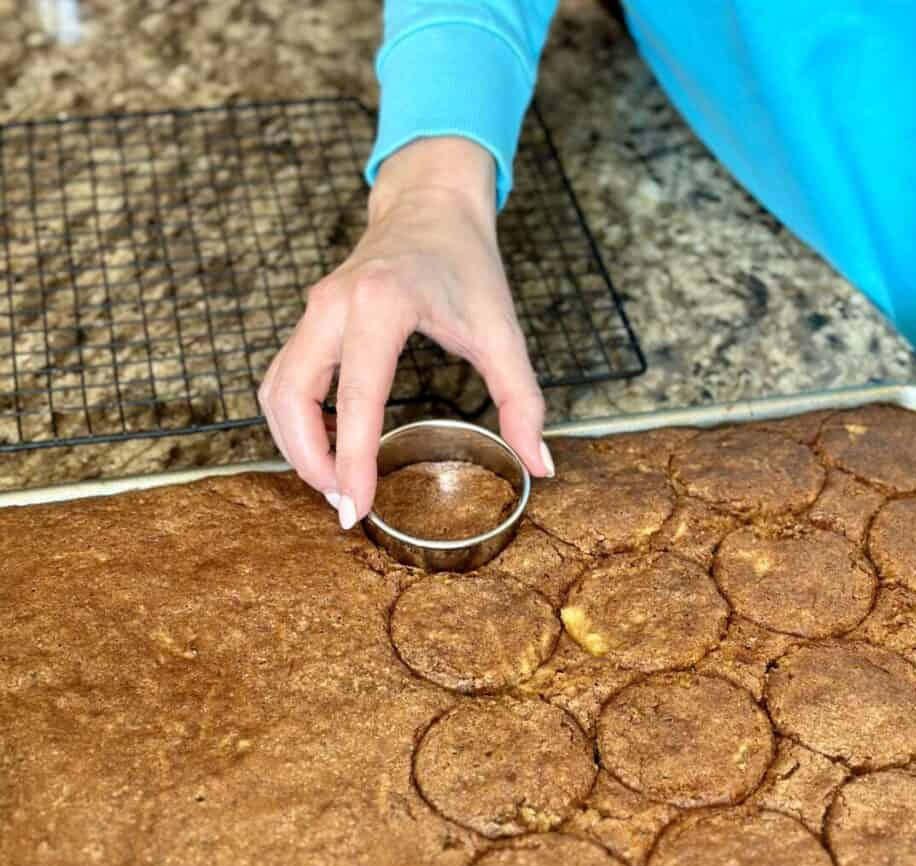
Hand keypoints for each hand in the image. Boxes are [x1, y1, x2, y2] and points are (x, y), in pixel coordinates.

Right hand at [258, 137, 553, 528]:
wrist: (430, 204)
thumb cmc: (467, 263)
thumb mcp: (503, 331)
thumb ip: (522, 400)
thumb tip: (540, 465)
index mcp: (382, 303)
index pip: (358, 398)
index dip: (353, 461)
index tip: (358, 510)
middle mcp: (333, 305)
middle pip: (291, 399)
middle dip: (312, 463)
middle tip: (346, 505)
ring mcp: (312, 310)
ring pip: (276, 393)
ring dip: (297, 446)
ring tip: (337, 484)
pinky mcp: (307, 319)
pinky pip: (284, 380)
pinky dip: (297, 422)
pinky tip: (333, 446)